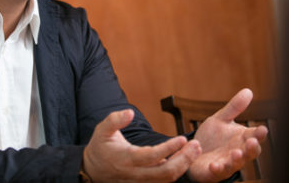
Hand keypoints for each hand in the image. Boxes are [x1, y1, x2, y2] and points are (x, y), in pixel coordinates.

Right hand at [83, 109, 201, 181]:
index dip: (169, 148)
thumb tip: (130, 112)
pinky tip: (184, 159)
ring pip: (166, 180)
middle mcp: (135, 173)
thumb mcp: (102, 129)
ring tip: (194, 151)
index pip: (152, 156)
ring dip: (183, 166)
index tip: (182, 138)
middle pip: (165, 173)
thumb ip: (115, 120)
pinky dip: (176, 172)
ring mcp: (140, 182)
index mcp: (126, 158)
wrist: (91, 170)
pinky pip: (163, 182)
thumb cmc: (100, 146)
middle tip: (196, 146)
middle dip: (184, 160)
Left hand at [187, 88, 268, 181]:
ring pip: (235, 165)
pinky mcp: (212, 172)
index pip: (254, 137)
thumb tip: (249, 90)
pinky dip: (217, 169)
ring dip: (237, 160)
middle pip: (249, 153)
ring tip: (236, 153)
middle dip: (252, 149)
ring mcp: (226, 163)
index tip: (263, 129)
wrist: (193, 152)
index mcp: (241, 139)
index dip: (259, 134)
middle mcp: (236, 152)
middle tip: (252, 142)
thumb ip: (234, 108)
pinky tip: (214, 165)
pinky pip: (217, 172)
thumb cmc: (212, 137)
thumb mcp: (221, 119)